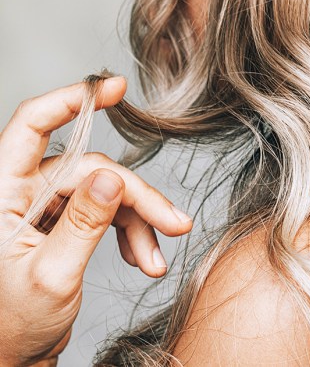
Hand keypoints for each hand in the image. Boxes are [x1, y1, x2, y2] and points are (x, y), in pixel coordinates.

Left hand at [0, 77, 191, 365]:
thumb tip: (111, 178)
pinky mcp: (63, 221)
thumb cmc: (11, 325)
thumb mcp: (51, 276)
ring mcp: (43, 205)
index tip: (115, 87)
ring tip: (157, 258)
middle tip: (175, 224)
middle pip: (91, 169)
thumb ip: (82, 223)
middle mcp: (20, 191)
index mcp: (1, 193)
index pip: (31, 126)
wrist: (12, 358)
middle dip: (137, 198)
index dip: (72, 99)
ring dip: (139, 222)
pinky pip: (106, 212)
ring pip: (105, 191)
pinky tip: (144, 258)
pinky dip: (131, 233)